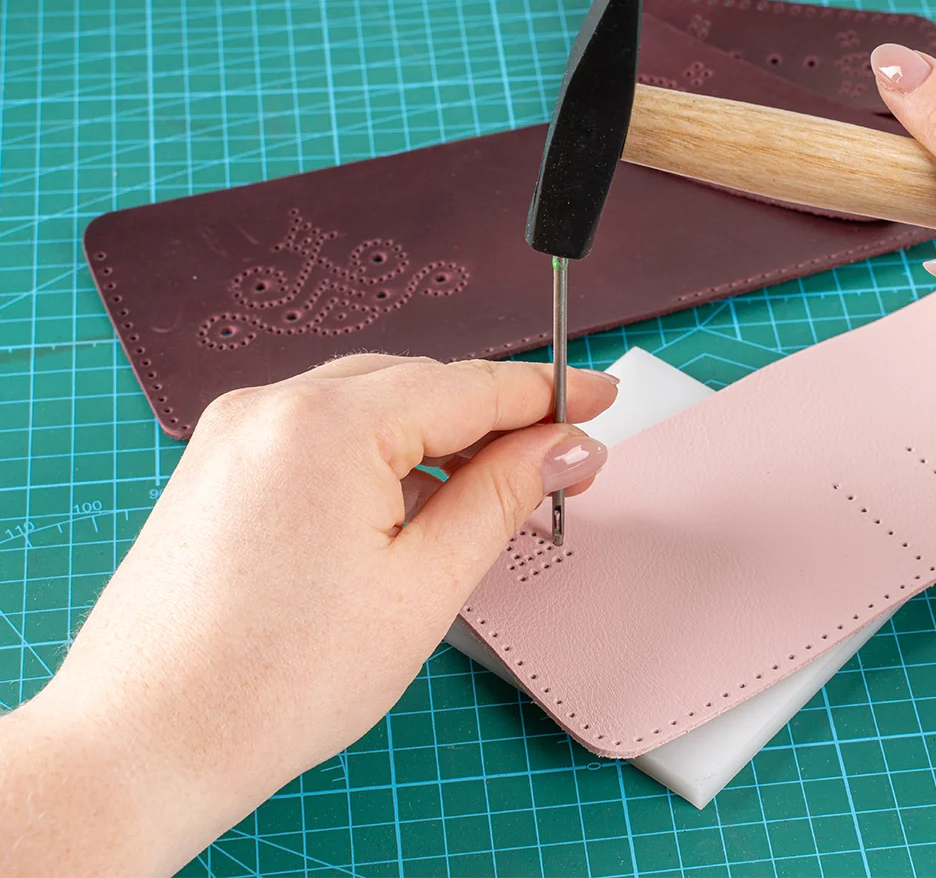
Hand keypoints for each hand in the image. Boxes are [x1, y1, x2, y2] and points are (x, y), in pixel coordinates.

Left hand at [0, 356, 616, 876]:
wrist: (144, 744)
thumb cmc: (273, 682)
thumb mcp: (424, 587)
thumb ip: (502, 495)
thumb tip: (562, 447)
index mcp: (327, 424)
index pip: (469, 384)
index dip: (547, 393)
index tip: (598, 398)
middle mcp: (272, 407)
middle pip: (420, 385)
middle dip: (496, 419)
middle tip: (560, 465)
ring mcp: (236, 432)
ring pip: (370, 405)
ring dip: (440, 437)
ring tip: (492, 494)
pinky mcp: (218, 465)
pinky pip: (323, 432)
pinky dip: (381, 454)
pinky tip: (413, 502)